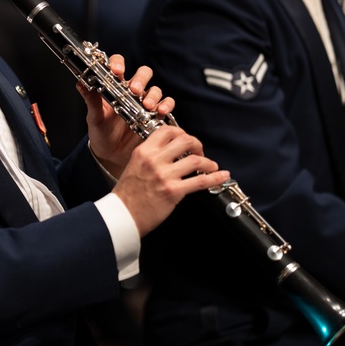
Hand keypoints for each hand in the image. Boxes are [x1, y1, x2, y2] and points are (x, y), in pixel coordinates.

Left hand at [78, 55, 174, 177]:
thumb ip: (91, 100)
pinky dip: (166, 105)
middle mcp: (131, 92)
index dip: (119, 64)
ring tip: (147, 106)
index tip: (117, 71)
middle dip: (141, 79)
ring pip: (155, 89)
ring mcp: (144, 103)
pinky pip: (166, 105)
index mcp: (114, 87)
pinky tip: (160, 111)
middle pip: (143, 74)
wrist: (111, 154)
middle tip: (135, 90)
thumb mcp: (94, 117)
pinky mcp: (154, 116)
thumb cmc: (101, 132)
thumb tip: (80, 83)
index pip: (118, 66)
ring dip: (153, 95)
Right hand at [111, 125, 228, 236]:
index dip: (181, 132)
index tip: (186, 140)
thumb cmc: (128, 194)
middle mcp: (154, 160)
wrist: (122, 215)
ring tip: (210, 166)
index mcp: (143, 151)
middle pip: (185, 141)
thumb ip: (151, 156)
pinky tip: (222, 176)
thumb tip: (171, 152)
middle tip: (199, 152)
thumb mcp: (134, 165)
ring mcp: (164, 175)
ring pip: (195, 160)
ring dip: (208, 162)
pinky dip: (215, 177)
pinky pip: (200, 181)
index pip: (167, 131)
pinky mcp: (173, 191)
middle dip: (197, 145)